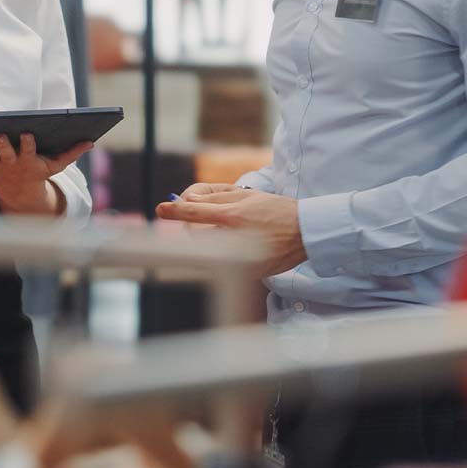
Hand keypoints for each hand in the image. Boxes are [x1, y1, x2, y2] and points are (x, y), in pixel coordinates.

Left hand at [0, 132, 92, 216]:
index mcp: (27, 160)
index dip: (25, 142)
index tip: (26, 132)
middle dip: (0, 144)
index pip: (26, 149)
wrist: (21, 196)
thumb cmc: (39, 173)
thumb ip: (72, 153)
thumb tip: (92, 141)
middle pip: (3, 151)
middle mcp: (9, 162)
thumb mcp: (56, 165)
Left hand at [156, 182, 307, 276]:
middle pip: (197, 235)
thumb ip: (217, 198)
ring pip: (209, 251)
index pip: (195, 212)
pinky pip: (227, 263)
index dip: (175, 210)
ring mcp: (241, 255)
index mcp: (233, 214)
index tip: (160, 209)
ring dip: (210, 242)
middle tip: (202, 223)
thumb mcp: (247, 196)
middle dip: (193, 229)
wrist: (305, 231)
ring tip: (229, 233)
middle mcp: (234, 235)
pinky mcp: (248, 271)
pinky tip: (244, 245)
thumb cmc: (275, 210)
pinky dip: (228, 255)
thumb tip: (190, 200)